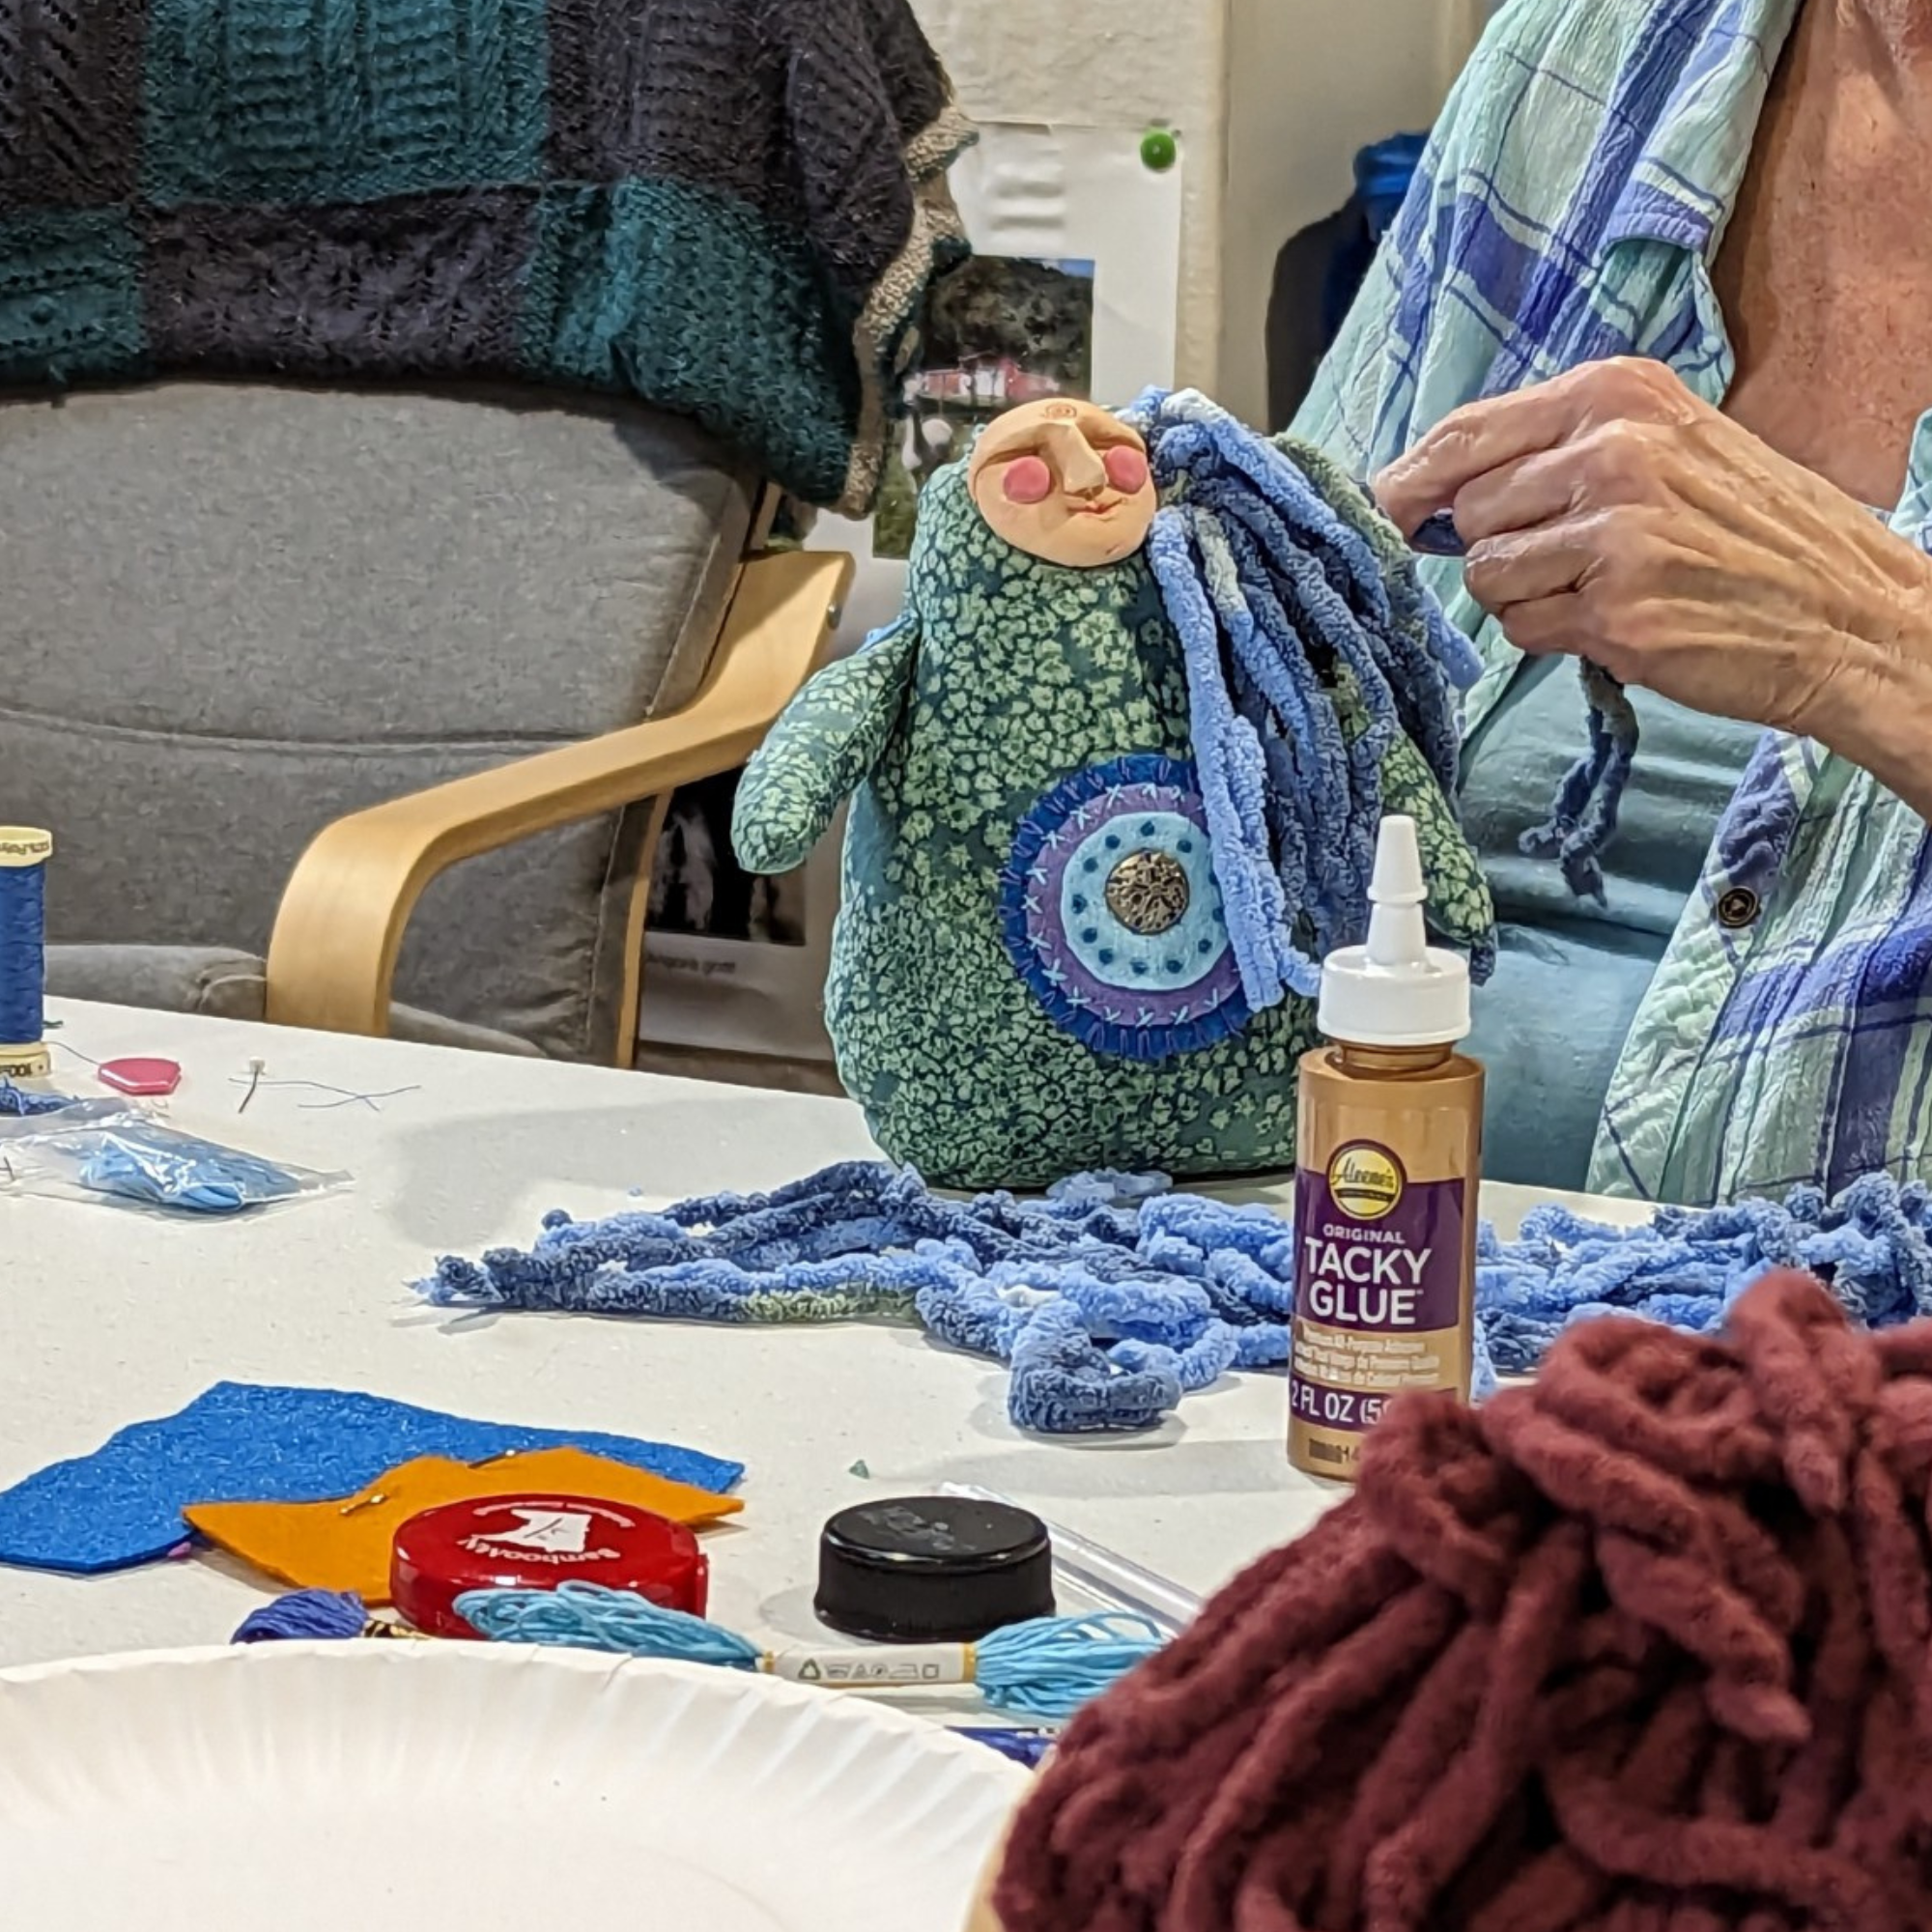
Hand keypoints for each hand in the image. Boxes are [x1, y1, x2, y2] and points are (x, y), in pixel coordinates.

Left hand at [1371, 357, 1931, 747]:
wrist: (1847, 611)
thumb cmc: (1750, 532)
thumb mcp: (1666, 445)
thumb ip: (1555, 451)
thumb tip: (1431, 492)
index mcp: (1617, 395)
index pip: (1464, 433)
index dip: (1410, 480)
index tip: (1387, 507)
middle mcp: (1611, 453)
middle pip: (1468, 512)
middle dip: (1494, 545)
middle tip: (1562, 558)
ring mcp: (1613, 535)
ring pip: (1486, 576)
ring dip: (1523, 595)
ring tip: (1598, 587)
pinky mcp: (1615, 612)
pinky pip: (1522, 628)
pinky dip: (1552, 635)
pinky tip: (1615, 621)